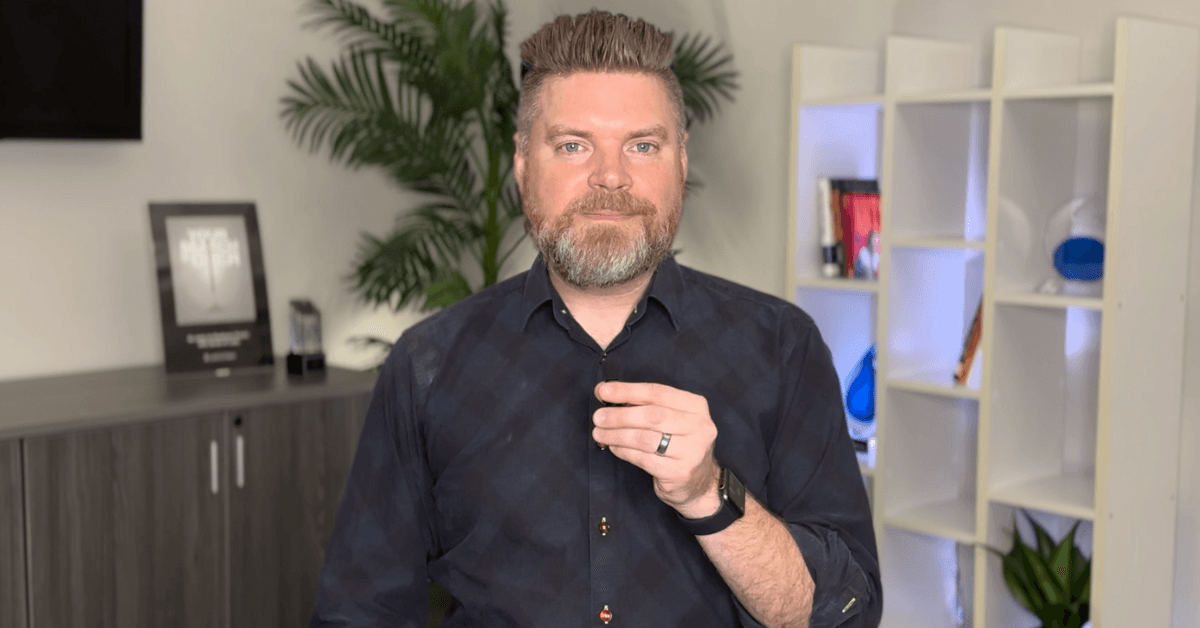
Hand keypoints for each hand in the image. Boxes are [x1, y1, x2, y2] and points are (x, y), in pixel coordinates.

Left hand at [592, 381, 720, 517]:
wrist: (698, 482)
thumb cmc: (677, 443)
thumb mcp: (670, 418)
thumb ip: (644, 405)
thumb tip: (607, 393)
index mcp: (696, 406)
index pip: (657, 392)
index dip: (627, 391)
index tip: (603, 392)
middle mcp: (700, 426)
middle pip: (652, 416)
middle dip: (620, 415)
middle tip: (598, 417)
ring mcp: (692, 451)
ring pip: (646, 439)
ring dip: (617, 435)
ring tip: (599, 434)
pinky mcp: (680, 472)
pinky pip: (644, 459)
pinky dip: (624, 452)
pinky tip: (614, 448)